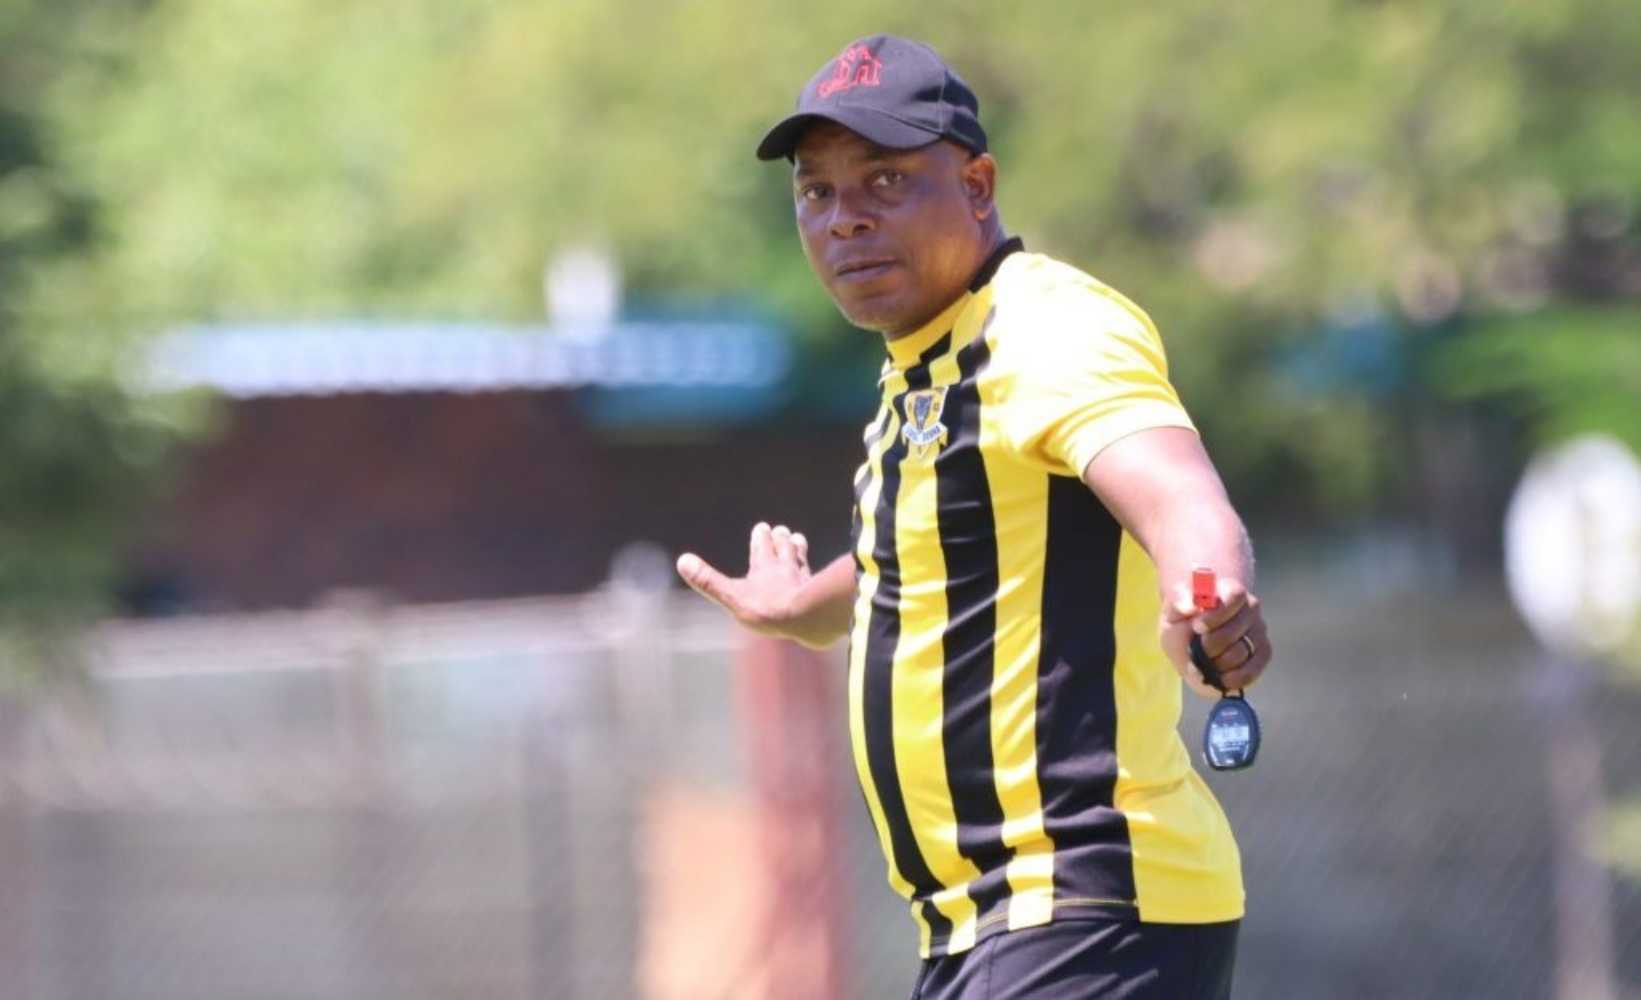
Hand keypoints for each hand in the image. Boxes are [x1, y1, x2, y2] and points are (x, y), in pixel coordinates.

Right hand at [676, 523, 811, 638]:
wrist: (808, 620)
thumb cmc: (768, 610)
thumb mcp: (733, 597)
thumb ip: (709, 581)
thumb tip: (682, 561)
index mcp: (764, 568)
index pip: (762, 546)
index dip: (761, 537)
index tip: (762, 527)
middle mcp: (786, 570)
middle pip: (784, 548)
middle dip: (781, 540)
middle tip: (782, 530)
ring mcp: (805, 582)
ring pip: (801, 560)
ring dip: (798, 550)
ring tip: (798, 541)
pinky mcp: (820, 597)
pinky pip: (817, 581)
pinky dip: (815, 575)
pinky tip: (817, 577)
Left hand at [1159, 576, 1271, 698]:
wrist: (1191, 639)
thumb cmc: (1182, 622)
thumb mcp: (1172, 611)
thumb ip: (1178, 603)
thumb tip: (1189, 606)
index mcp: (1229, 591)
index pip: (1235, 596)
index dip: (1216, 615)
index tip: (1197, 627)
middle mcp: (1250, 608)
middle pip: (1236, 629)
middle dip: (1210, 645)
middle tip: (1197, 648)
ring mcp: (1258, 631)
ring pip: (1243, 651)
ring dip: (1219, 662)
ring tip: (1205, 662)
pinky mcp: (1262, 653)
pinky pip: (1254, 669)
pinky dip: (1234, 677)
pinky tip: (1220, 678)